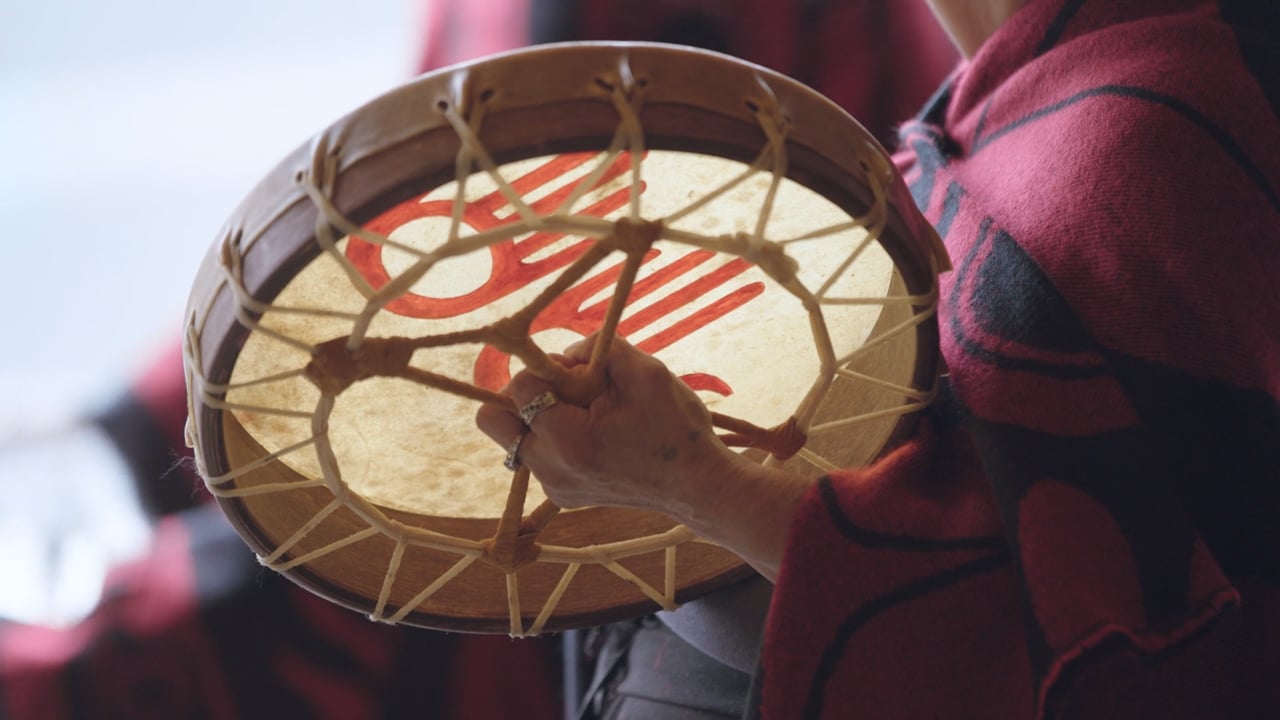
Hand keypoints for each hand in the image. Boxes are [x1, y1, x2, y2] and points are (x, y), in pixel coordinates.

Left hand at [475, 335, 810, 580]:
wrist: (697, 486)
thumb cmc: (677, 427)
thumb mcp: (648, 372)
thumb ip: (600, 347)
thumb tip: (567, 353)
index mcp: (568, 440)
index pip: (519, 385)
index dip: (548, 368)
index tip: (581, 374)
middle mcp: (550, 468)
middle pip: (492, 419)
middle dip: (521, 394)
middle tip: (563, 392)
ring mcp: (552, 486)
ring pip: (512, 436)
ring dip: (539, 416)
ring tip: (586, 415)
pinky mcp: (561, 494)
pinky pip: (534, 454)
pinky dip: (553, 437)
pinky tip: (594, 436)